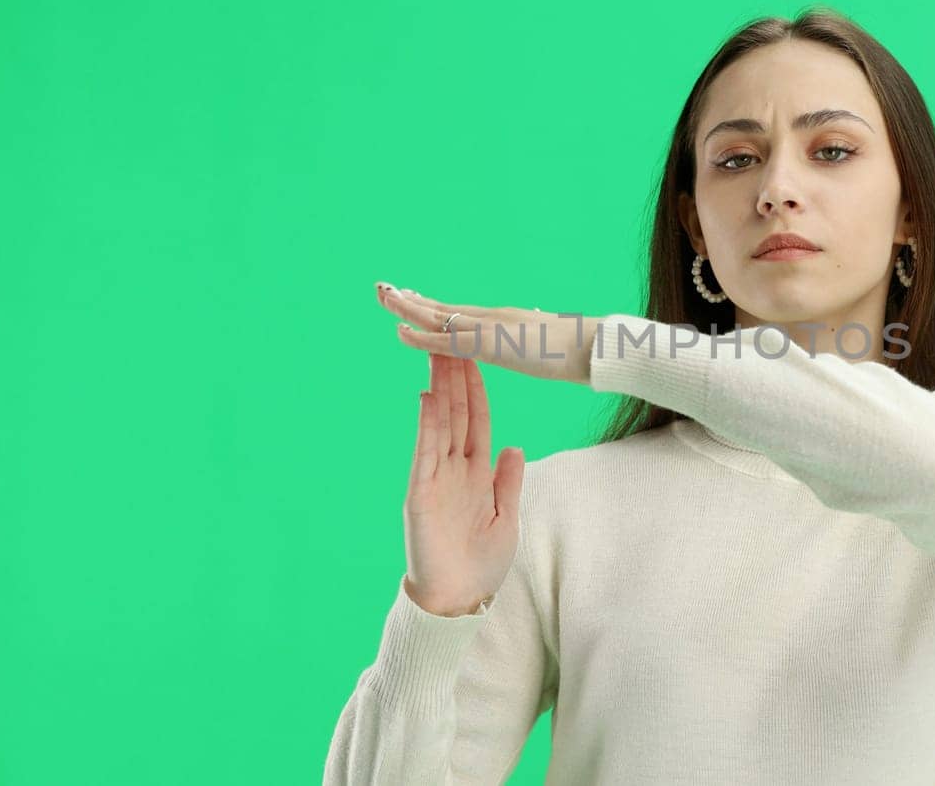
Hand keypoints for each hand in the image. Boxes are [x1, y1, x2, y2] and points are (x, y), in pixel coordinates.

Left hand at [376, 281, 600, 385]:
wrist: (592, 347)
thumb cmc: (580, 349)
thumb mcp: (550, 341)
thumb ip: (538, 334)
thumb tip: (537, 326)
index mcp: (503, 320)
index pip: (459, 311)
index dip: (433, 304)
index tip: (412, 295)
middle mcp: (491, 317)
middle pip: (443, 307)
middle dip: (412, 299)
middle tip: (385, 288)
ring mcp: (489, 328)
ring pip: (438, 316)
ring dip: (407, 307)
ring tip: (382, 296)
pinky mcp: (488, 344)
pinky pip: (445, 341)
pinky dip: (420, 336)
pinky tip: (399, 331)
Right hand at [400, 351, 526, 617]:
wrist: (458, 598)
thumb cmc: (481, 562)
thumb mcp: (506, 515)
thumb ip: (508, 480)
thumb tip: (514, 445)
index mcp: (476, 472)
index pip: (477, 420)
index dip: (478, 388)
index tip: (479, 356)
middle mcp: (453, 468)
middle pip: (456, 412)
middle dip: (456, 375)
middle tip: (454, 336)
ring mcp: (435, 477)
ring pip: (440, 424)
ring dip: (441, 389)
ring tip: (440, 353)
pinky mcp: (420, 492)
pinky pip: (425, 452)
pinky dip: (428, 425)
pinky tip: (428, 398)